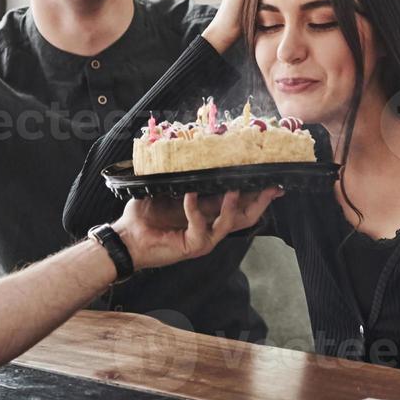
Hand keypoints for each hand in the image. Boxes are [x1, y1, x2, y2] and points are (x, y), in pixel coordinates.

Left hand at [113, 188, 280, 270]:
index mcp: (208, 212)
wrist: (126, 238)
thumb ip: (185, 177)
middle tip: (272, 186)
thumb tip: (194, 153)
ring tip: (235, 189)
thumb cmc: (144, 215)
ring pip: (231, 224)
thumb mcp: (169, 190)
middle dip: (261, 201)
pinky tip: (189, 195)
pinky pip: (200, 227)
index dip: (257, 192)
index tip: (271, 178)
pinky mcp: (193, 246)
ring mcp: (204, 238)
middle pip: (246, 217)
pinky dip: (194, 209)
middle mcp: (211, 226)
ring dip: (234, 206)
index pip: (240, 203)